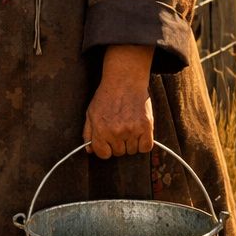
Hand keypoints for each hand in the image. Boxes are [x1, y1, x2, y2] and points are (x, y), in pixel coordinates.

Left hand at [84, 44, 154, 158]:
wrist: (124, 81)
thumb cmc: (106, 97)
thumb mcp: (91, 113)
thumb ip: (88, 133)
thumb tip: (90, 150)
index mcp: (100, 130)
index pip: (103, 154)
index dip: (105, 149)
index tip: (108, 143)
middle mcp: (116, 132)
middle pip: (119, 153)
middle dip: (118, 144)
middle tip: (119, 130)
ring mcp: (132, 130)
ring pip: (133, 151)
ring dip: (131, 143)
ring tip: (129, 127)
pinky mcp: (146, 127)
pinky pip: (146, 147)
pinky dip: (143, 143)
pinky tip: (139, 132)